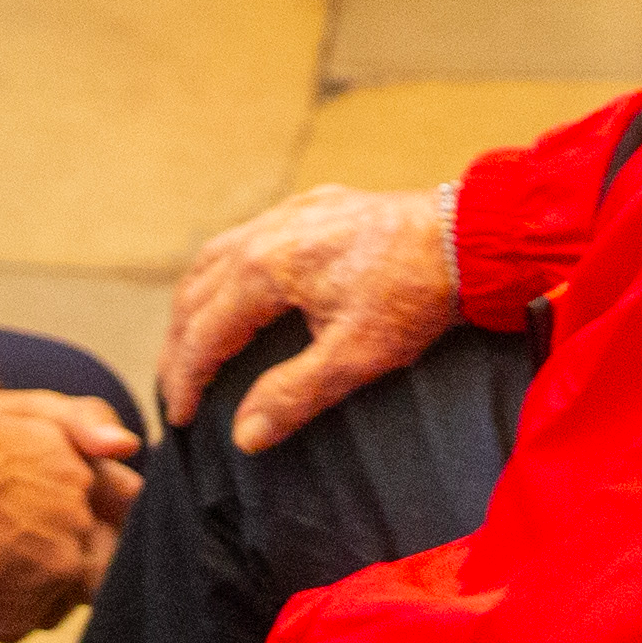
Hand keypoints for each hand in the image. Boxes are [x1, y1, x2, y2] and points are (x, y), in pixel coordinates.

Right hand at [156, 184, 460, 452]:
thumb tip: (243, 435)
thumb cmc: (414, 295)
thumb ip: (293, 395)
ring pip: (216, 258)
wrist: (466, 237)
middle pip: (196, 292)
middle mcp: (265, 232)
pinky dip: (225, 273)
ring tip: (191, 345)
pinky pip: (248, 237)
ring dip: (195, 305)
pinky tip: (237, 291)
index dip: (184, 380)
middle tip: (175, 389)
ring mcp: (288, 214)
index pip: (203, 333)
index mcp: (265, 269)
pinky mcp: (313, 207)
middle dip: (179, 345)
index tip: (179, 419)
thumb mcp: (355, 357)